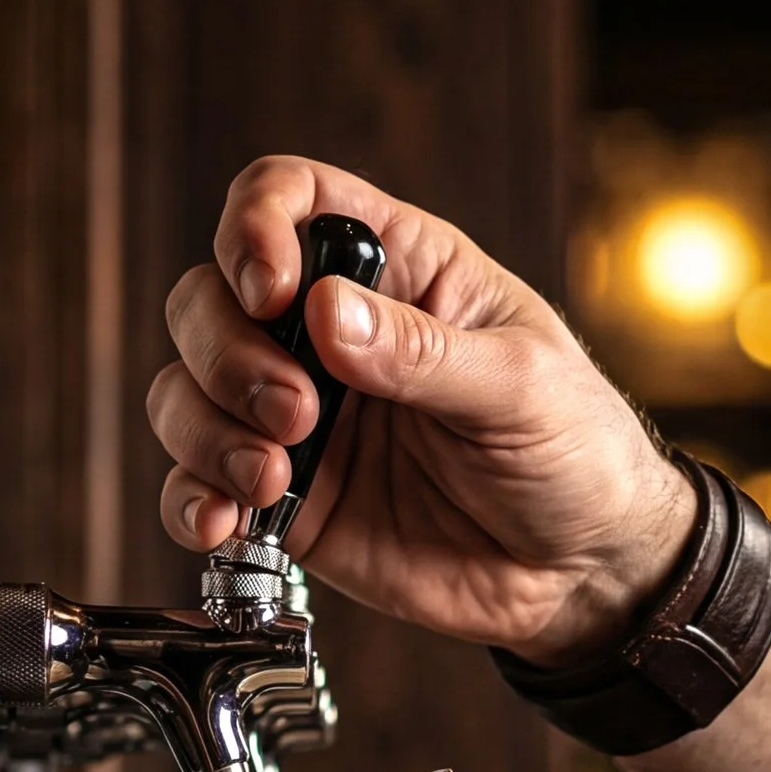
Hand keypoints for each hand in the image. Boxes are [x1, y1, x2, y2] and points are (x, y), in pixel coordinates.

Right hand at [148, 154, 695, 662]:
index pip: (289, 200)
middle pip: (210, 298)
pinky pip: (197, 484)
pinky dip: (190, 499)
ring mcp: (300, 418)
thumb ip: (424, 353)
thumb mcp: (521, 387)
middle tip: (297, 412)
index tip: (270, 288)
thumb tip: (325, 312)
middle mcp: (331, 335)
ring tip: (272, 479)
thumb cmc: (576, 451)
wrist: (583, 571)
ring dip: (207, 428)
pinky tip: (224, 522)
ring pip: (187, 389)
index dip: (255, 225)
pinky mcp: (288, 499)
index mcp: (399, 271)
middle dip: (228, 352)